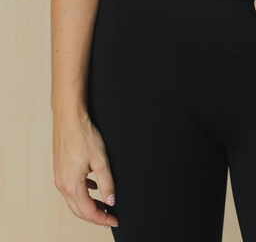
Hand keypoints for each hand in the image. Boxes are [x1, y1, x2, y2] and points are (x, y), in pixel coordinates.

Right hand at [52, 110, 118, 228]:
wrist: (68, 118)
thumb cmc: (83, 135)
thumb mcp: (100, 160)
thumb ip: (106, 183)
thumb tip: (111, 201)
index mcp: (72, 185)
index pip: (88, 212)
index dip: (103, 219)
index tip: (114, 220)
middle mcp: (62, 185)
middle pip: (79, 210)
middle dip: (95, 216)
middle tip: (110, 217)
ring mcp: (59, 177)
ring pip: (74, 201)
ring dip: (88, 206)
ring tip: (104, 205)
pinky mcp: (59, 169)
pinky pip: (70, 189)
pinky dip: (82, 194)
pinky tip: (92, 187)